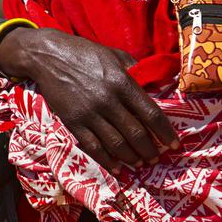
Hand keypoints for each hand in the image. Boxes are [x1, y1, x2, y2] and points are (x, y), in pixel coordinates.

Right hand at [0, 28, 178, 170]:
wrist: (48, 56)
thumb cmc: (84, 53)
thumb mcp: (113, 55)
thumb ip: (134, 70)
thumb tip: (153, 84)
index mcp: (122, 82)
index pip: (150, 113)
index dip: (165, 132)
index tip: (173, 143)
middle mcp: (108, 100)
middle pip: (136, 133)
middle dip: (149, 149)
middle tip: (156, 158)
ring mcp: (90, 114)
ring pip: (117, 144)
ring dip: (132, 157)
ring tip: (140, 163)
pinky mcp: (74, 123)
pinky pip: (94, 147)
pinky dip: (107, 161)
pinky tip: (117, 168)